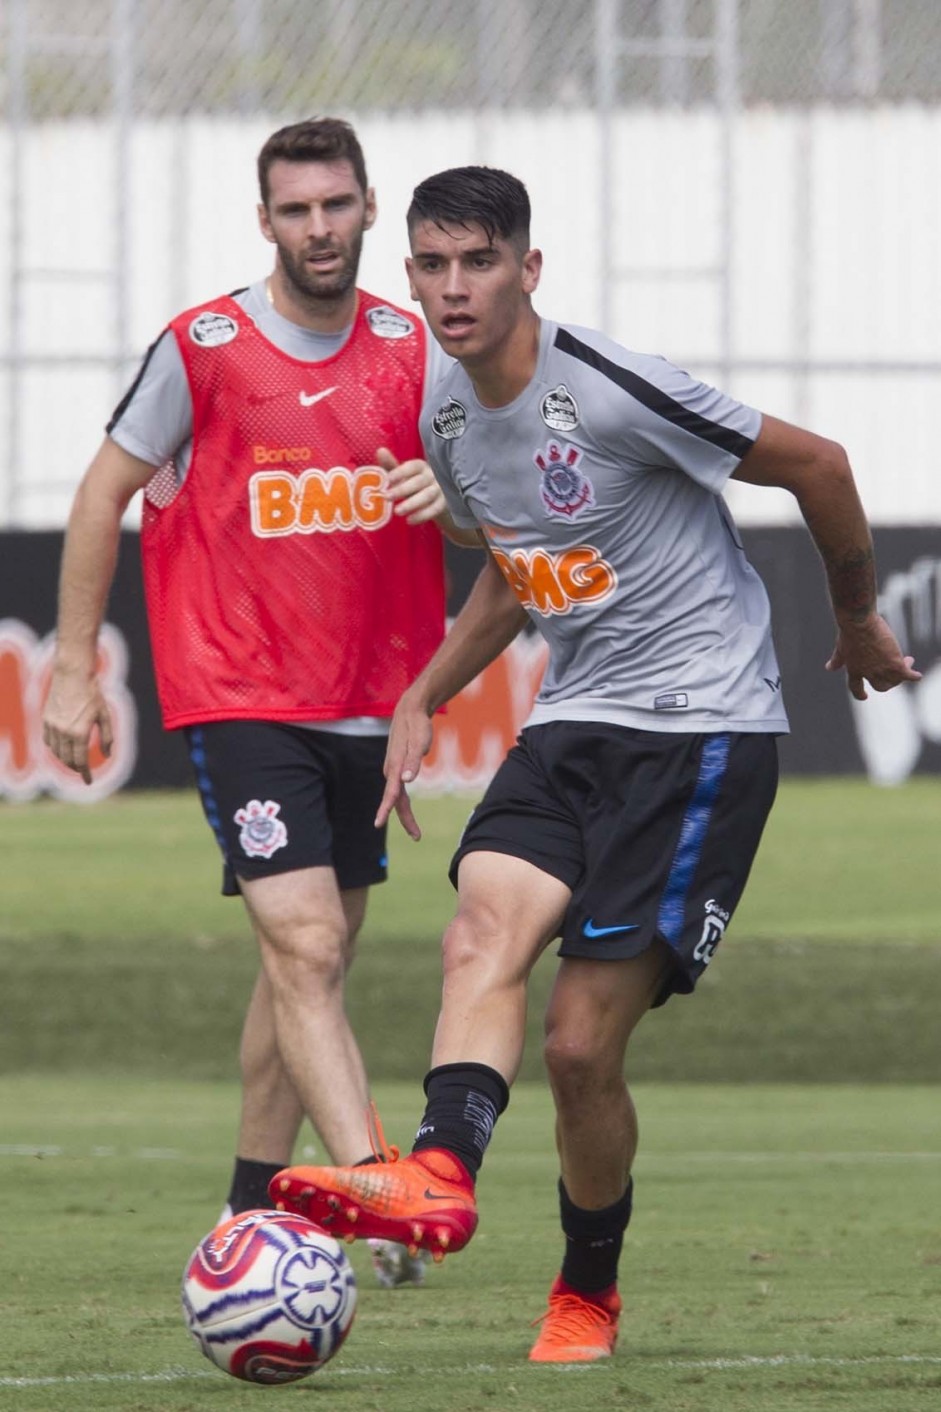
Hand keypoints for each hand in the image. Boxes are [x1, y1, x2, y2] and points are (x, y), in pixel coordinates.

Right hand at [42, 667, 113, 783]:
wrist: (72, 674)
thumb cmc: (93, 693)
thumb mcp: (104, 715)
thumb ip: (106, 737)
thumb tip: (107, 756)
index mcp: (79, 733)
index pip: (81, 761)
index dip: (85, 774)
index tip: (89, 782)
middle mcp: (63, 732)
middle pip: (67, 759)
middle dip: (75, 768)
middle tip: (83, 771)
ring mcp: (52, 726)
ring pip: (56, 752)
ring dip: (64, 759)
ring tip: (73, 760)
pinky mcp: (46, 719)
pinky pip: (48, 741)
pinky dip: (55, 748)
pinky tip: (62, 747)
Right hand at [375, 689, 434, 839]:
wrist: (410, 711)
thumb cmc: (417, 725)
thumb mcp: (420, 742)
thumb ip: (414, 761)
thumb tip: (407, 780)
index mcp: (395, 766)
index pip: (391, 793)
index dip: (386, 809)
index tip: (378, 825)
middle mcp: (391, 771)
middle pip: (396, 801)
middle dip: (405, 820)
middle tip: (417, 837)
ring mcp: (394, 770)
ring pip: (397, 797)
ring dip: (404, 814)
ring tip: (415, 832)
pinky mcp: (398, 768)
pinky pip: (399, 790)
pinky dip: (402, 803)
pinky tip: (406, 810)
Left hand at [377, 446, 445, 524]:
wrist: (434, 499)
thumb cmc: (412, 483)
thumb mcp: (401, 475)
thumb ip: (390, 465)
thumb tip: (380, 450)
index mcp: (420, 466)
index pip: (412, 466)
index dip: (400, 472)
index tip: (388, 479)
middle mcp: (432, 475)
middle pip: (418, 481)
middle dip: (402, 489)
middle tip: (387, 497)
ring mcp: (440, 489)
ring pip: (427, 495)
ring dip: (412, 504)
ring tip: (397, 512)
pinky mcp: (445, 503)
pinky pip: (435, 509)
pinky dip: (422, 515)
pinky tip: (410, 521)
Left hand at [826, 613, 921, 700]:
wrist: (859, 622)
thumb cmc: (849, 631)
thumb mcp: (841, 648)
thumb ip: (837, 659)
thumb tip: (829, 668)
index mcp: (853, 670)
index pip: (855, 688)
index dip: (860, 694)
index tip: (865, 696)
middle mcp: (867, 673)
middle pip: (881, 686)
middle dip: (889, 681)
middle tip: (896, 670)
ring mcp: (881, 670)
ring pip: (895, 681)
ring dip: (902, 674)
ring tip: (907, 660)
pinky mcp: (894, 663)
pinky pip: (907, 675)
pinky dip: (913, 676)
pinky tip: (917, 675)